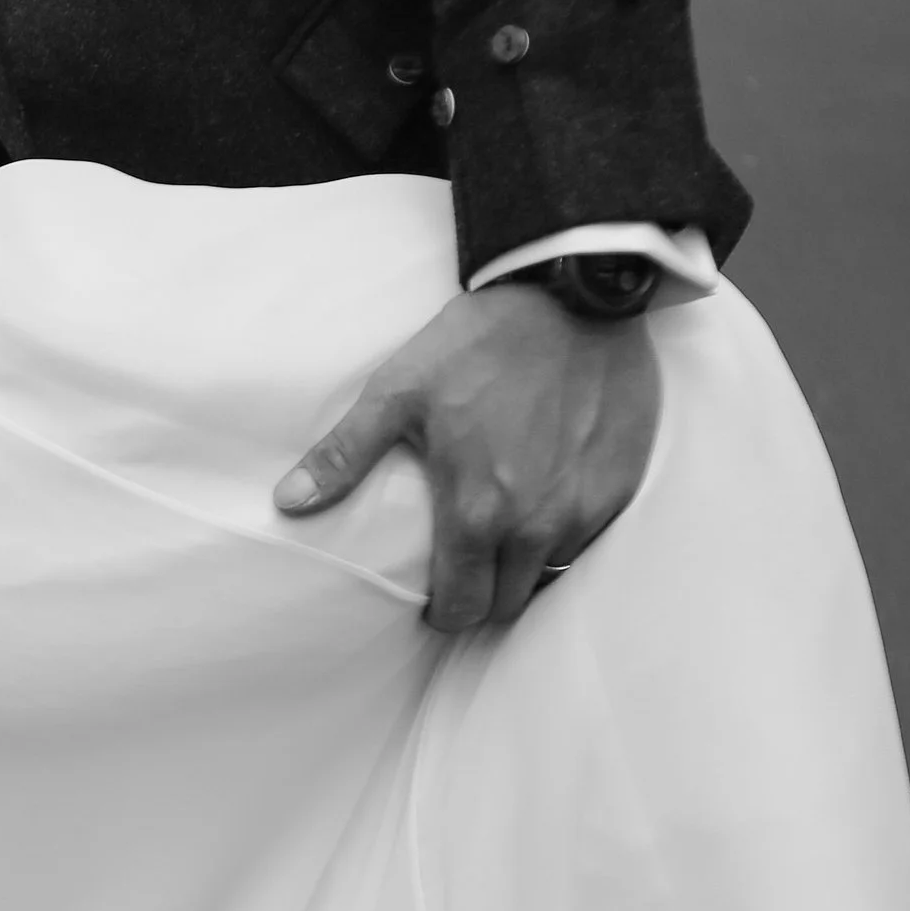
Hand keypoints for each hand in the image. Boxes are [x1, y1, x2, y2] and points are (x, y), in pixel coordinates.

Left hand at [274, 280, 661, 631]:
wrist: (573, 297)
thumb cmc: (481, 343)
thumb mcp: (399, 391)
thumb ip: (344, 455)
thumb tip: (288, 503)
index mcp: (478, 514)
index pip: (463, 610)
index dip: (444, 612)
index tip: (436, 595)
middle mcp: (537, 526)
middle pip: (508, 605)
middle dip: (483, 596)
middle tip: (467, 565)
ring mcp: (586, 511)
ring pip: (551, 574)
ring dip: (525, 564)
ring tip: (505, 528)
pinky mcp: (621, 488)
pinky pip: (590, 538)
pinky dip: (566, 530)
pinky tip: (548, 494)